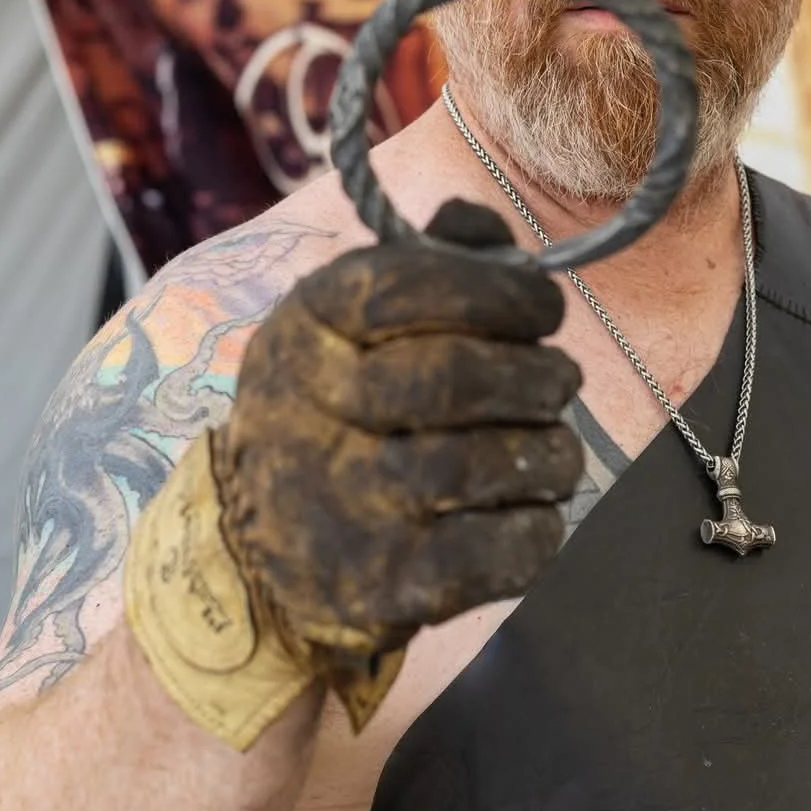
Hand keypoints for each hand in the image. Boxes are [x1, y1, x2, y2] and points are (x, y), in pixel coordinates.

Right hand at [215, 198, 583, 657]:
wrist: (254, 556)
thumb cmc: (332, 413)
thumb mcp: (344, 322)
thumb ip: (421, 261)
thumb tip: (483, 225)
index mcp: (307, 328)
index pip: (412, 285)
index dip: (505, 293)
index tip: (541, 311)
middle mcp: (314, 412)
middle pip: (460, 378)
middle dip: (539, 376)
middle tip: (555, 383)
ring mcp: (348, 507)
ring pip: (492, 464)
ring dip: (551, 452)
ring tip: (547, 450)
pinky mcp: (388, 585)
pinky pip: (505, 550)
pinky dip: (539, 527)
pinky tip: (525, 511)